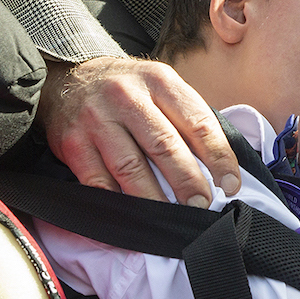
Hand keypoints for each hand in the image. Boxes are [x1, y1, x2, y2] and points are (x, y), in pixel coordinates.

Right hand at [38, 55, 239, 205]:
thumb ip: (186, 118)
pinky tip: (134, 219)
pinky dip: (118, 204)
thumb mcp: (160, 87)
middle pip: (164, 145)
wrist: (68, 79)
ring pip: (130, 167)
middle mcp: (127, 97)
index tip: (231, 184)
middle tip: (202, 205)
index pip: (198, 122)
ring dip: (154, 199)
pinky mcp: (73, 144)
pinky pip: (98, 182)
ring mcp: (97, 120)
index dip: (219, 157)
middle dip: (188, 181)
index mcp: (159, 81)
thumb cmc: (127, 90)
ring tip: (172, 218)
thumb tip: (220, 166)